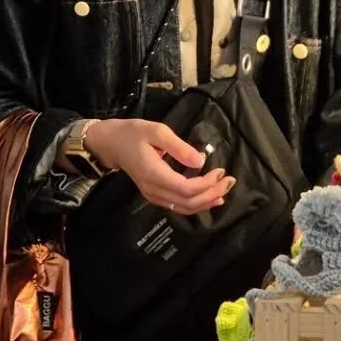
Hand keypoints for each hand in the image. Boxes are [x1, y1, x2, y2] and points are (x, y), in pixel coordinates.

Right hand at [85, 119, 233, 214]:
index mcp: (154, 174)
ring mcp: (153, 195)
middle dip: (212, 194)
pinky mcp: (154, 195)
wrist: (110, 143)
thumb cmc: (133, 133)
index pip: (186, 189)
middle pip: (188, 202)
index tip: (221, 170)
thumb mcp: (157, 131)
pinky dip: (196, 204)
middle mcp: (154, 190)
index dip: (206, 184)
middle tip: (229, 180)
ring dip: (206, 202)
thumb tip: (200, 161)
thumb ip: (179, 147)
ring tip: (224, 190)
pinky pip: (178, 207)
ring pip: (184, 208)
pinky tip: (209, 199)